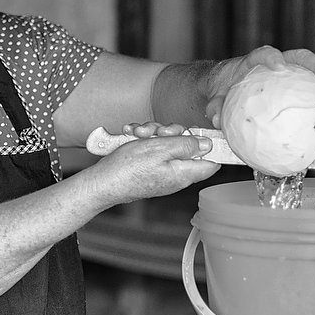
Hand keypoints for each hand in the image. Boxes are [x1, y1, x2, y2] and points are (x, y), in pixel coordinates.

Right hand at [83, 130, 220, 207]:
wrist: (102, 183)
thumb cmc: (127, 169)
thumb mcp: (160, 148)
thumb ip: (186, 145)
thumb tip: (208, 145)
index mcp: (184, 173)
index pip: (212, 163)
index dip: (210, 145)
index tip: (199, 131)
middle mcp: (176, 175)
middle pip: (187, 148)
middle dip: (172, 133)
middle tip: (159, 131)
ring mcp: (162, 172)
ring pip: (167, 146)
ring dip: (153, 134)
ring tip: (137, 134)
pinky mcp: (149, 169)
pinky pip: (153, 151)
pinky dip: (143, 141)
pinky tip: (131, 136)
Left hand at [203, 46, 314, 127]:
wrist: (223, 90)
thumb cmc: (219, 90)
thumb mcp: (214, 97)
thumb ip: (215, 105)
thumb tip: (217, 118)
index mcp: (253, 63)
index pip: (264, 53)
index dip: (273, 57)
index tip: (280, 66)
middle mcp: (275, 65)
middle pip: (301, 58)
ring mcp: (287, 76)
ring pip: (312, 77)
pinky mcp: (292, 89)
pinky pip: (309, 97)